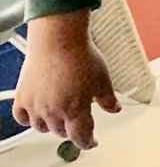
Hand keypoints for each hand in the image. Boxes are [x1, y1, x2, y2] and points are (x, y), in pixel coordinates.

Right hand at [13, 12, 120, 150]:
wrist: (59, 39)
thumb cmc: (81, 56)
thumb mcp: (103, 79)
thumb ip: (108, 99)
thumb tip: (114, 109)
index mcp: (75, 110)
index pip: (81, 136)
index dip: (88, 142)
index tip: (92, 142)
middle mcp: (53, 111)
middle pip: (62, 132)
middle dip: (72, 130)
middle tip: (78, 124)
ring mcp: (36, 105)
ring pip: (42, 127)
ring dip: (52, 126)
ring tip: (60, 118)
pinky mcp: (23, 96)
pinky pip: (22, 117)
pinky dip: (28, 119)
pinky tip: (36, 116)